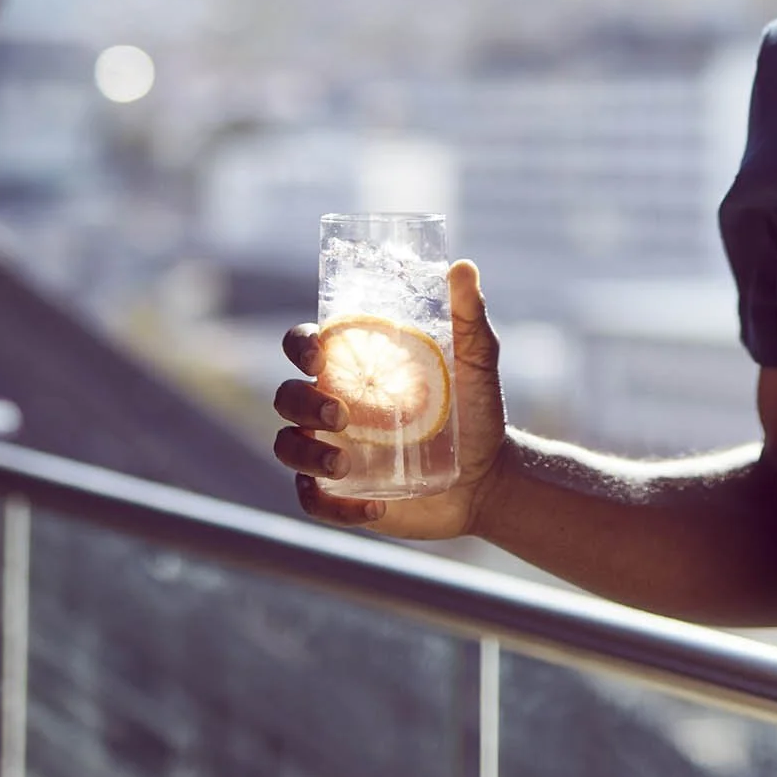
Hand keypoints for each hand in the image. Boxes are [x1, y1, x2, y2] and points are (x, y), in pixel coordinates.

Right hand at [271, 261, 508, 540]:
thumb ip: (469, 316)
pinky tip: (374, 509)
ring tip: (345, 464)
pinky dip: (333, 506)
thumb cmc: (477, 411)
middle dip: (302, 402)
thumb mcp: (477, 361)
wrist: (490, 476)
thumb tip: (462, 267)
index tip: (319, 355)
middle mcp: (334, 404)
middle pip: (285, 396)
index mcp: (354, 366)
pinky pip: (312, 500)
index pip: (304, 346)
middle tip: (343, 414)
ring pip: (287, 447)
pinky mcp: (341, 493)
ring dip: (305, 454)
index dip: (298, 346)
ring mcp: (333, 449)